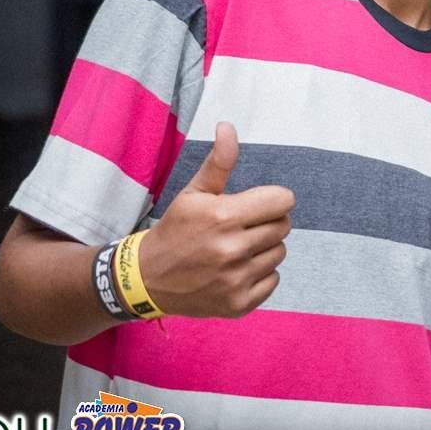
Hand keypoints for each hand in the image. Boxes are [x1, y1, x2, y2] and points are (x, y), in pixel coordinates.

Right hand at [139, 122, 294, 317]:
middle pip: (283, 226)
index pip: (283, 201)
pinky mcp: (239, 303)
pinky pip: (273, 279)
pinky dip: (260, 274)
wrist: (147, 279)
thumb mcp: (194, 192)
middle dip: (267, 222)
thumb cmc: (176, 229)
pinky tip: (235, 270)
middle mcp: (232, 249)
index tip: (256, 204)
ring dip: (264, 248)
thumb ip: (219, 161)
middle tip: (242, 226)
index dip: (272, 199)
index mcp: (224, 216)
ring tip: (236, 248)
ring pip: (279, 253)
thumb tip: (228, 126)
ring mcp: (236, 279)